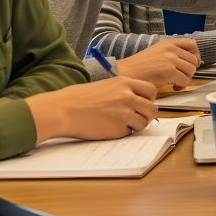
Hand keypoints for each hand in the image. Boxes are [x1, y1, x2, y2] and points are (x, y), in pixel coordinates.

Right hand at [24, 77, 158, 141]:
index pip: (151, 91)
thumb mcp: (106, 86)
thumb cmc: (79, 98)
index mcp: (124, 83)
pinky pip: (130, 132)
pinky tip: (109, 128)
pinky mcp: (119, 128)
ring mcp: (124, 113)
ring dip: (136, 125)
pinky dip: (123, 133)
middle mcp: (128, 97)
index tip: (143, 104)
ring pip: (144, 122)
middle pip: (152, 108)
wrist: (63, 110)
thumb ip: (124, 91)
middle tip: (137, 118)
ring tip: (121, 124)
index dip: (149, 99)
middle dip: (146, 115)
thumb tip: (140, 101)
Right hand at [115, 38, 199, 87]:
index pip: (193, 44)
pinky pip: (185, 80)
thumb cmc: (140, 67)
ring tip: (176, 83)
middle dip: (189, 70)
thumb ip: (172, 53)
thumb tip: (191, 61)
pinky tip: (173, 87)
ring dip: (186, 79)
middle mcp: (171, 48)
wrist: (126, 73)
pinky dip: (181, 86)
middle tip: (180, 77)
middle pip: (194, 60)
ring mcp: (170, 58)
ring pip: (191, 70)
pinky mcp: (169, 70)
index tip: (191, 64)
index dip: (195, 56)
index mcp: (168, 42)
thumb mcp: (157, 53)